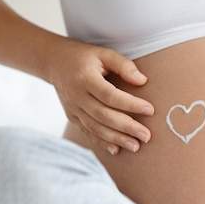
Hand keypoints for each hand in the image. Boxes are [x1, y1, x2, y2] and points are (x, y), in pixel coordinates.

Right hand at [47, 39, 153, 154]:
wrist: (54, 62)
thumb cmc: (85, 57)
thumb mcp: (104, 53)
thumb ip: (123, 65)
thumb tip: (142, 81)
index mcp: (85, 78)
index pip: (110, 95)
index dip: (130, 104)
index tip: (150, 110)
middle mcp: (76, 96)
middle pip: (103, 115)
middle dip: (126, 127)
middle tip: (147, 136)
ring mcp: (73, 108)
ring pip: (95, 127)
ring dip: (116, 139)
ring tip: (136, 146)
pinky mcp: (72, 117)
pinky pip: (87, 132)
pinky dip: (102, 142)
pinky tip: (117, 150)